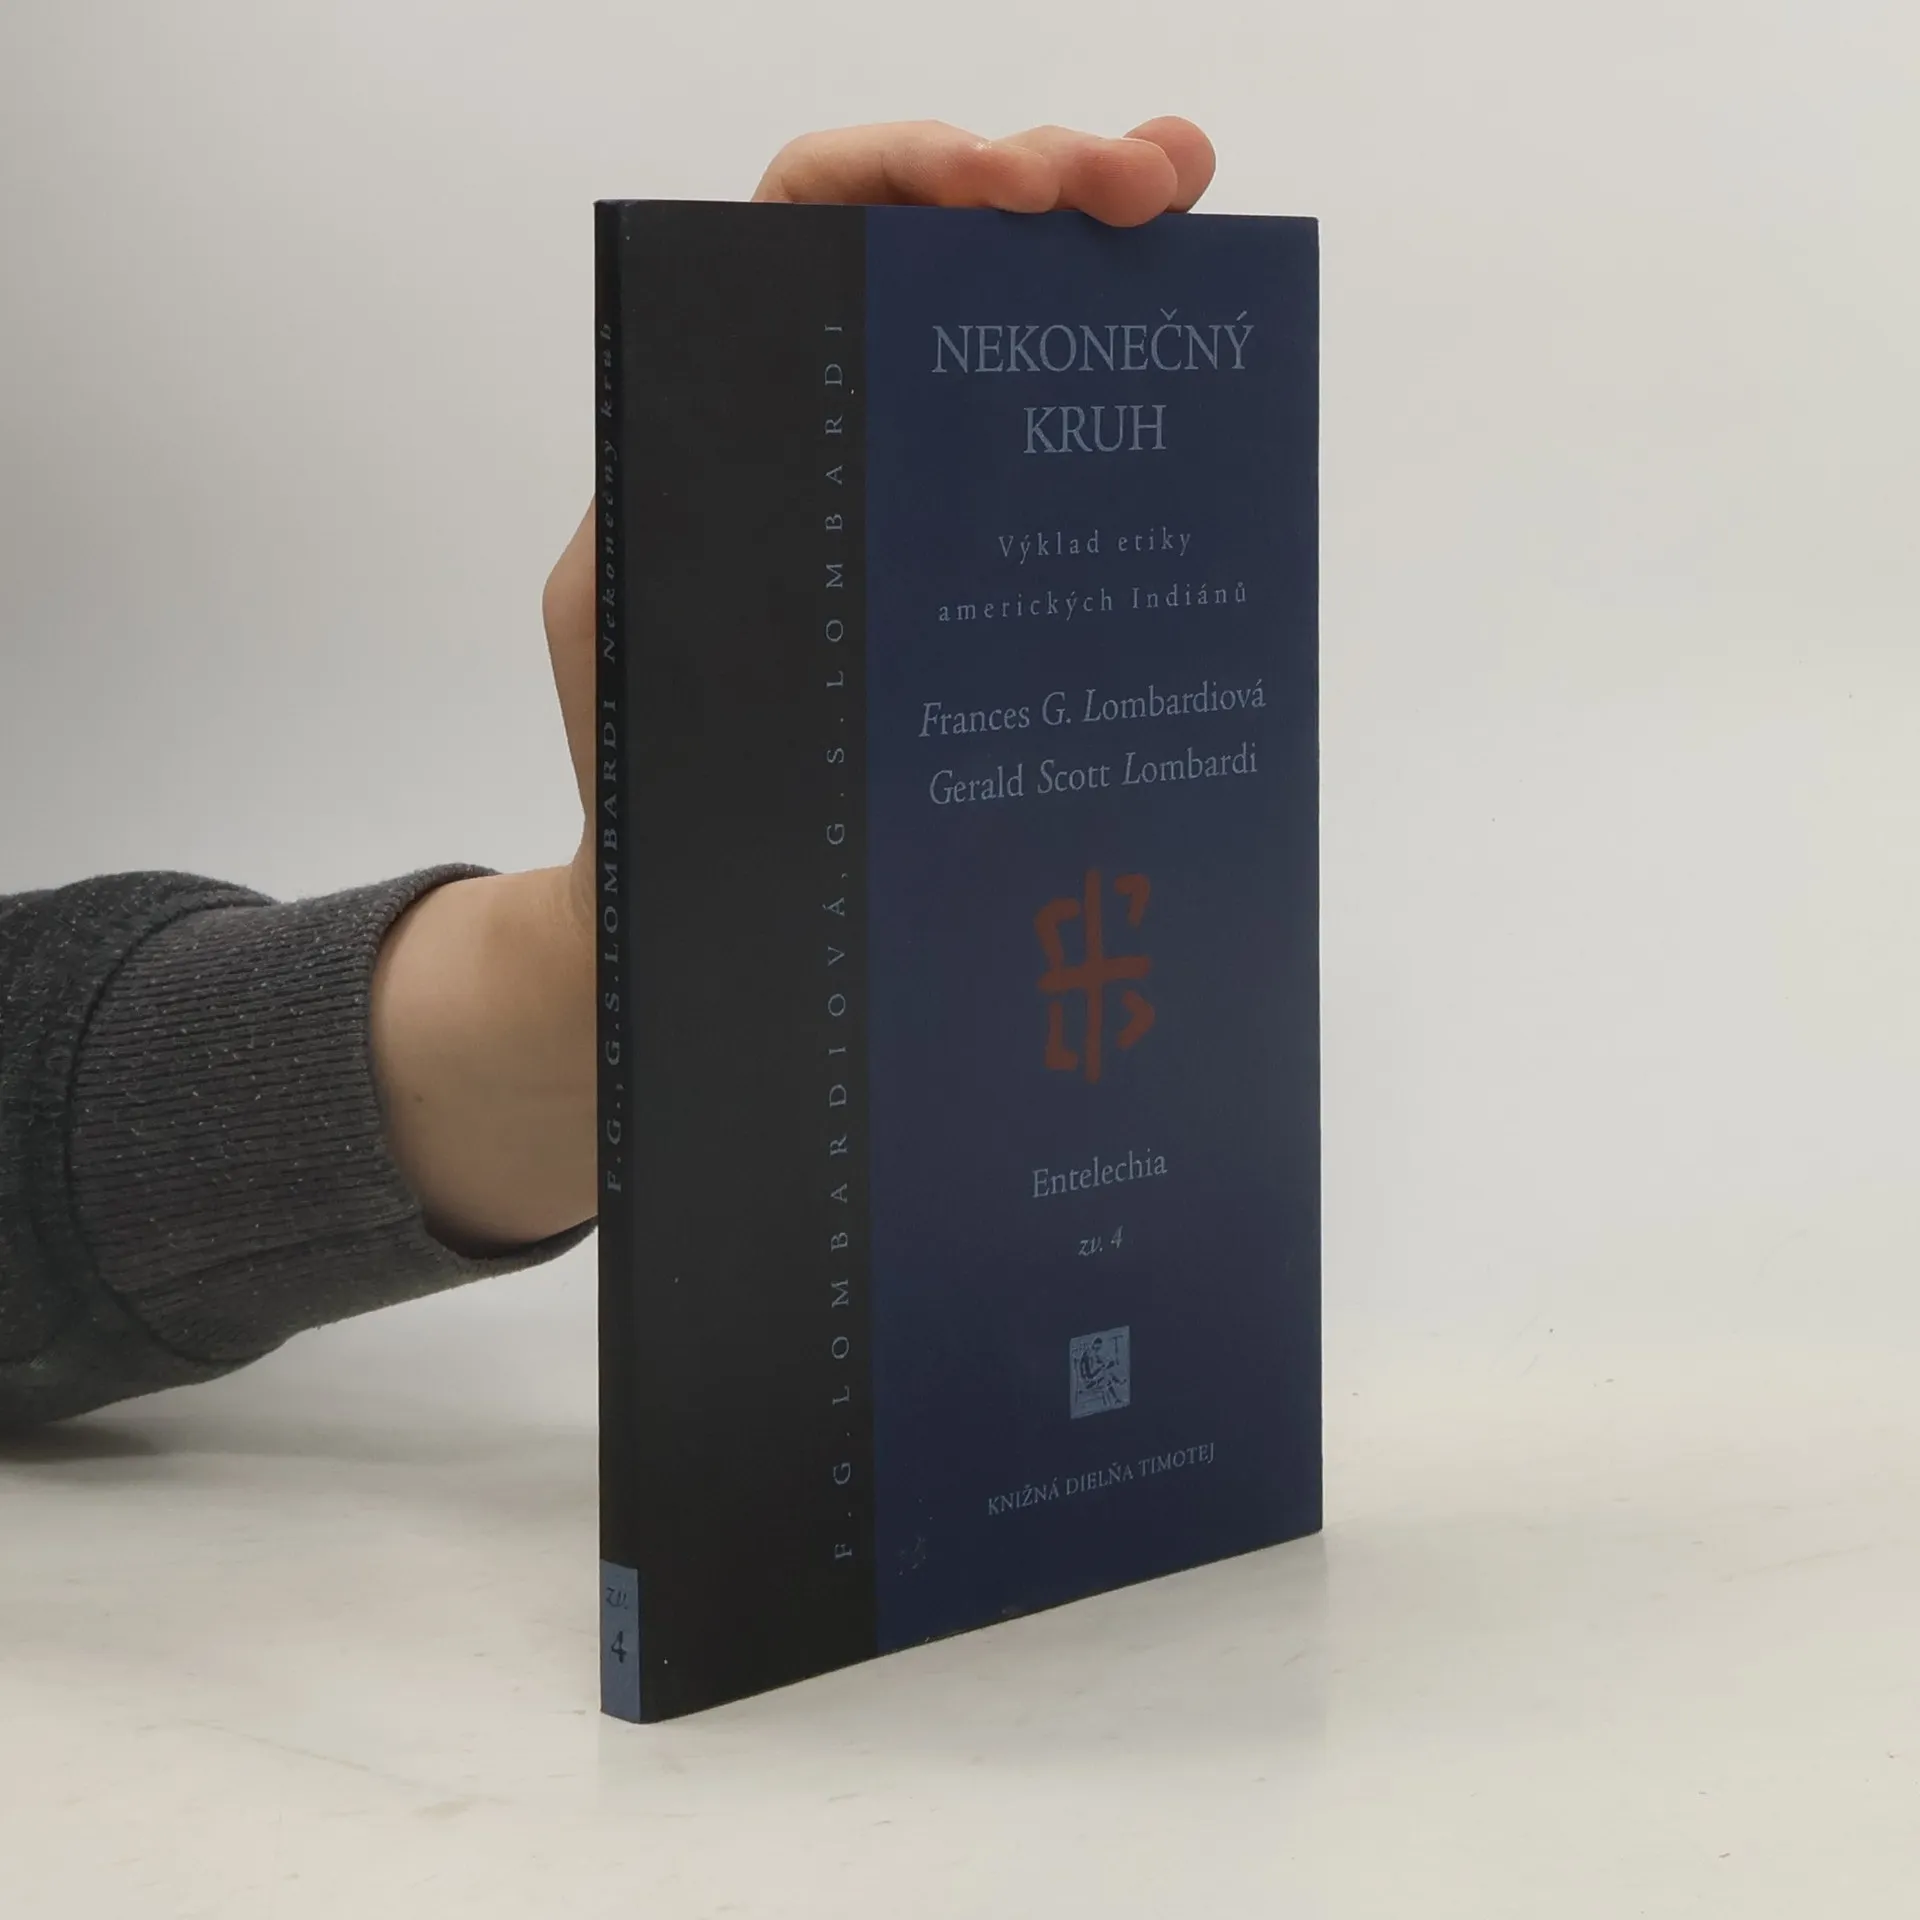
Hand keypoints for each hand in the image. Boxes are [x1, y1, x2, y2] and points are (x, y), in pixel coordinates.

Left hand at [371, 117, 1216, 1250]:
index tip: (1005, 187)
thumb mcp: (630, 617)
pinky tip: (1201, 401)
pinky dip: (1122, 422)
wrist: (690, 909)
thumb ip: (679, 517)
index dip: (905, 168)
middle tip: (1158, 181)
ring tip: (1197, 220)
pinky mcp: (972, 587)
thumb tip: (801, 446)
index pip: (808, 221)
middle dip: (1053, 183)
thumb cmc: (643, 767)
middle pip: (941, 252)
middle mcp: (833, 429)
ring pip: (1013, 345)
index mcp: (734, 409)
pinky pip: (1048, 481)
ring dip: (1107, 266)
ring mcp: (914, 502)